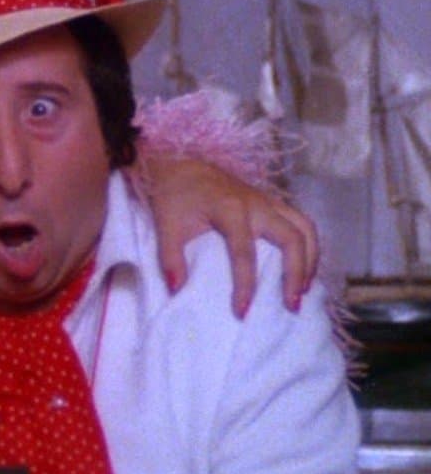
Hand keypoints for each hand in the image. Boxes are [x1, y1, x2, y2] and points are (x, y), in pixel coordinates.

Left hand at [145, 157, 318, 317]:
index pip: (244, 252)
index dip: (245, 284)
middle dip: (296, 273)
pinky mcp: (271, 201)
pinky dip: (308, 246)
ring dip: (310, 260)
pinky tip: (303, 269)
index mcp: (229, 208)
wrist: (180, 161)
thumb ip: (169, 257)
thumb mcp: (165, 224)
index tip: (242, 312)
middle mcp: (256, 203)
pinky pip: (302, 222)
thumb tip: (176, 290)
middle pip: (292, 238)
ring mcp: (268, 200)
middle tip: (291, 306)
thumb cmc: (174, 195)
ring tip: (303, 290)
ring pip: (305, 228)